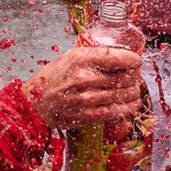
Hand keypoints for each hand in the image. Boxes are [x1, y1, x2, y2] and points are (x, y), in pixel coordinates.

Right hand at [25, 45, 142, 129]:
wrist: (35, 103)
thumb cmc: (54, 78)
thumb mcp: (71, 57)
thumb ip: (95, 55)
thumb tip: (124, 56)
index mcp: (81, 58)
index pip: (122, 58)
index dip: (134, 61)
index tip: (135, 62)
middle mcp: (85, 77)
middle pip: (127, 76)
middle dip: (134, 76)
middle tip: (133, 76)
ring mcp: (87, 98)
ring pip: (125, 94)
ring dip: (133, 91)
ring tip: (132, 89)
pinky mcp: (89, 115)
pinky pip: (119, 111)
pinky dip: (129, 107)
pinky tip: (131, 102)